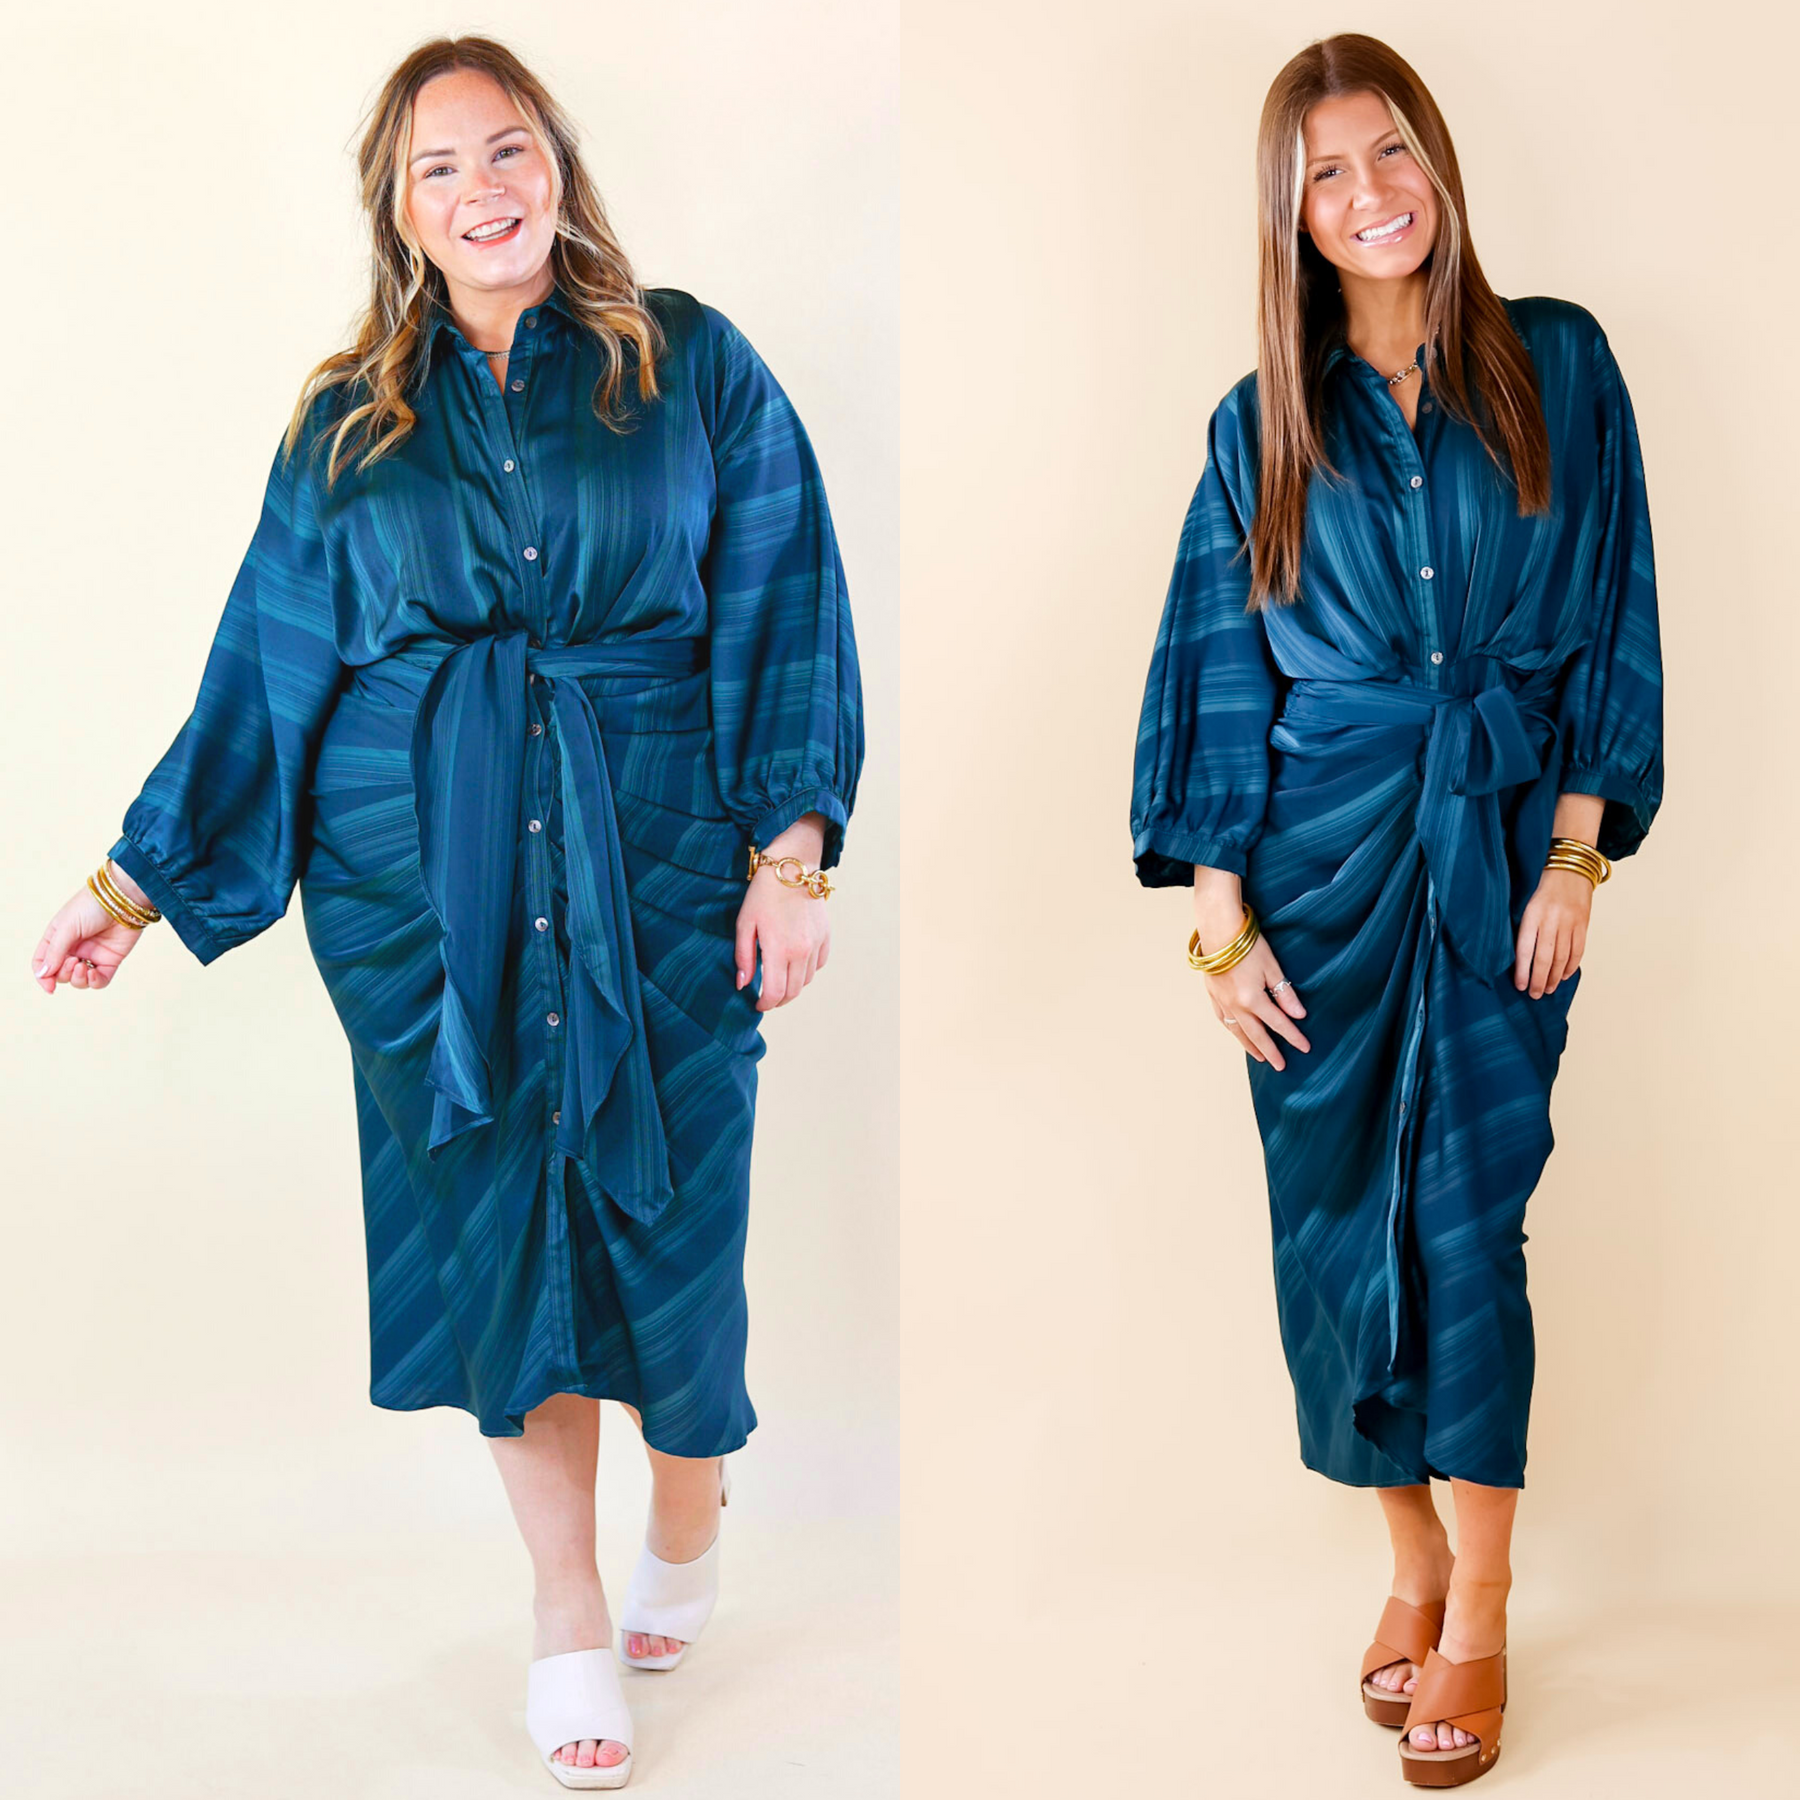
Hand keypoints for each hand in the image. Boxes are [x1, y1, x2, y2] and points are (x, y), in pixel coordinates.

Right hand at [31, 878, 149, 994]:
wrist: (122, 900)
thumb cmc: (91, 907)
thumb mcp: (67, 927)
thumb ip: (55, 952)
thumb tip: (43, 975)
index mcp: (57, 938)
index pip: (43, 962)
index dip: (43, 976)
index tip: (48, 986)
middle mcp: (73, 948)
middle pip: (61, 974)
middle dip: (63, 974)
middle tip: (73, 961)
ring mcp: (92, 955)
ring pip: (80, 980)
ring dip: (78, 980)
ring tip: (81, 967)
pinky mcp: (111, 960)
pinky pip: (100, 980)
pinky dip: (95, 982)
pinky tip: (93, 974)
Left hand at [734, 813, 831, 1011]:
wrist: (793, 869)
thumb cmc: (763, 894)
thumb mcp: (745, 924)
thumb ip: (744, 957)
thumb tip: (743, 984)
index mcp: (779, 950)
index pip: (775, 993)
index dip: (765, 1004)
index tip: (757, 1005)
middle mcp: (801, 951)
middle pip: (793, 992)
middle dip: (778, 1000)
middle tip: (767, 998)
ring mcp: (816, 944)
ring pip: (806, 980)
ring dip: (793, 987)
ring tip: (780, 981)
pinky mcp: (825, 936)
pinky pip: (819, 964)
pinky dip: (807, 971)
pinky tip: (795, 965)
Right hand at [1192, 875, 1309, 1070]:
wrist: (1217, 930)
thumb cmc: (1247, 944)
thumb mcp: (1272, 967)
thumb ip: (1284, 993)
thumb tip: (1298, 1014)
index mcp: (1253, 999)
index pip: (1278, 1024)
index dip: (1293, 1037)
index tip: (1304, 1048)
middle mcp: (1236, 1005)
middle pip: (1256, 1034)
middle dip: (1271, 1050)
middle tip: (1281, 1066)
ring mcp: (1222, 1001)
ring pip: (1237, 1030)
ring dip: (1250, 1045)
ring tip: (1261, 1056)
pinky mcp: (1213, 994)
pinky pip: (1223, 1019)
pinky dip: (1232, 1029)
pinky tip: (1237, 1032)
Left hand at [1513, 867, 1591, 995]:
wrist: (1569, 866)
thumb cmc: (1541, 885)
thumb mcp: (1526, 902)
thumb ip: (1525, 927)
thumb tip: (1520, 957)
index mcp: (1532, 914)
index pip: (1525, 949)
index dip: (1523, 970)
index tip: (1520, 985)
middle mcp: (1552, 920)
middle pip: (1545, 958)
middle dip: (1539, 980)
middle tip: (1535, 994)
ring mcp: (1570, 922)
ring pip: (1562, 957)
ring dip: (1555, 977)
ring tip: (1548, 989)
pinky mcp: (1583, 923)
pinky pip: (1578, 950)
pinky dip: (1571, 965)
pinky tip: (1564, 976)